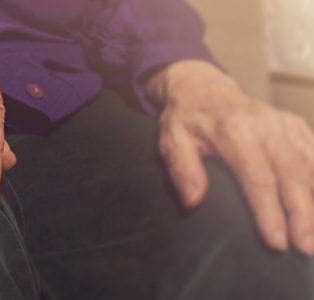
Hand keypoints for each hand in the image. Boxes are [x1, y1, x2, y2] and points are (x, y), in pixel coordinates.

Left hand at [150, 60, 313, 253]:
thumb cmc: (186, 120)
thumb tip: (194, 202)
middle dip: (302, 213)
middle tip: (306, 247)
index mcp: (233, 130)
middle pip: (292, 174)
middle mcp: (266, 125)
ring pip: (311, 166)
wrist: (204, 88)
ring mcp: (286, 124)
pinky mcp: (298, 126)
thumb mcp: (171, 140)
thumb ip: (182, 169)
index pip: (256, 177)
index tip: (276, 241)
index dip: (268, 211)